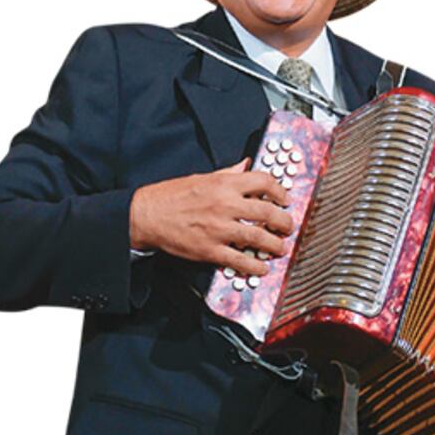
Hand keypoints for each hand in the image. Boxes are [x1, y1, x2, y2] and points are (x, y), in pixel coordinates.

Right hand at [129, 159, 293, 276]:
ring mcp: (219, 229)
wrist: (146, 214)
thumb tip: (245, 165)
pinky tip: (261, 268)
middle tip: (288, 227)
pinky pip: (239, 260)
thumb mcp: (202, 177)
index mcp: (224, 184)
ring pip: (258, 238)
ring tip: (280, 248)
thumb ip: (227, 173)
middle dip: (284, 222)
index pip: (264, 181)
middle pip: (268, 212)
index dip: (280, 191)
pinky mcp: (210, 250)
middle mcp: (225, 205)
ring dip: (275, 245)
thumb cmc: (172, 195)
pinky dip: (254, 266)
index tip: (285, 199)